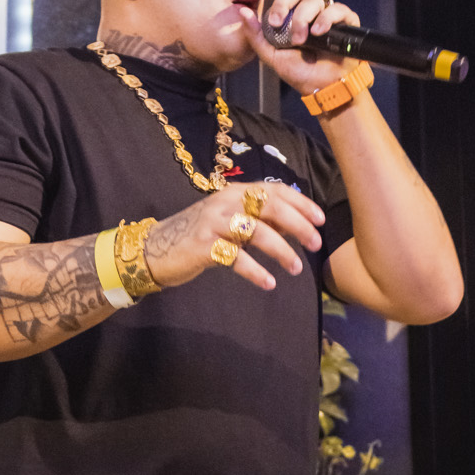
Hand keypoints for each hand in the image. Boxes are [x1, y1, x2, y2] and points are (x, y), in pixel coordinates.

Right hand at [145, 181, 323, 293]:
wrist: (155, 250)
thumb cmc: (199, 236)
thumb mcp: (230, 222)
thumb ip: (258, 220)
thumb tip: (293, 225)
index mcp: (235, 192)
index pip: (274, 191)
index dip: (300, 203)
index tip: (320, 219)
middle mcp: (225, 202)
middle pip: (270, 207)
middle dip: (298, 225)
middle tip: (315, 243)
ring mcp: (214, 222)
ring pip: (257, 231)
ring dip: (281, 250)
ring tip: (296, 269)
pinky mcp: (204, 245)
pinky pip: (236, 257)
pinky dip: (255, 271)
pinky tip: (269, 283)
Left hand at [237, 0, 363, 96]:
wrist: (324, 88)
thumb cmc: (300, 72)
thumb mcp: (271, 55)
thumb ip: (256, 35)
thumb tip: (242, 11)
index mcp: (292, 13)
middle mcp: (309, 9)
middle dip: (283, 3)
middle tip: (276, 23)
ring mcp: (327, 13)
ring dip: (302, 18)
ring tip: (300, 40)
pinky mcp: (346, 21)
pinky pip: (337, 8)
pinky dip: (326, 18)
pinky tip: (318, 33)